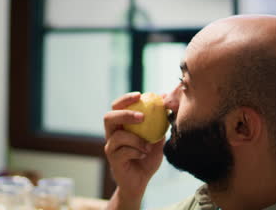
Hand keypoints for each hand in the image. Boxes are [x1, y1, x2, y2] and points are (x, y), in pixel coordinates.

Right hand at [104, 92, 164, 207]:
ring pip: (118, 136)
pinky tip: (144, 155)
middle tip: (142, 117)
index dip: (125, 99)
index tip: (140, 95)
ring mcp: (111, 148)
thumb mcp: (157, 138)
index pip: (117, 106)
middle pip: (109, 117)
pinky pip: (124, 152)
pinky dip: (137, 152)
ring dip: (136, 139)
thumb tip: (167, 101)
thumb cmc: (147, 157)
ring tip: (148, 146)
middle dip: (125, 114)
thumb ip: (159, 122)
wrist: (140, 181)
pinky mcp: (114, 160)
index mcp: (120, 125)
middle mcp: (112, 134)